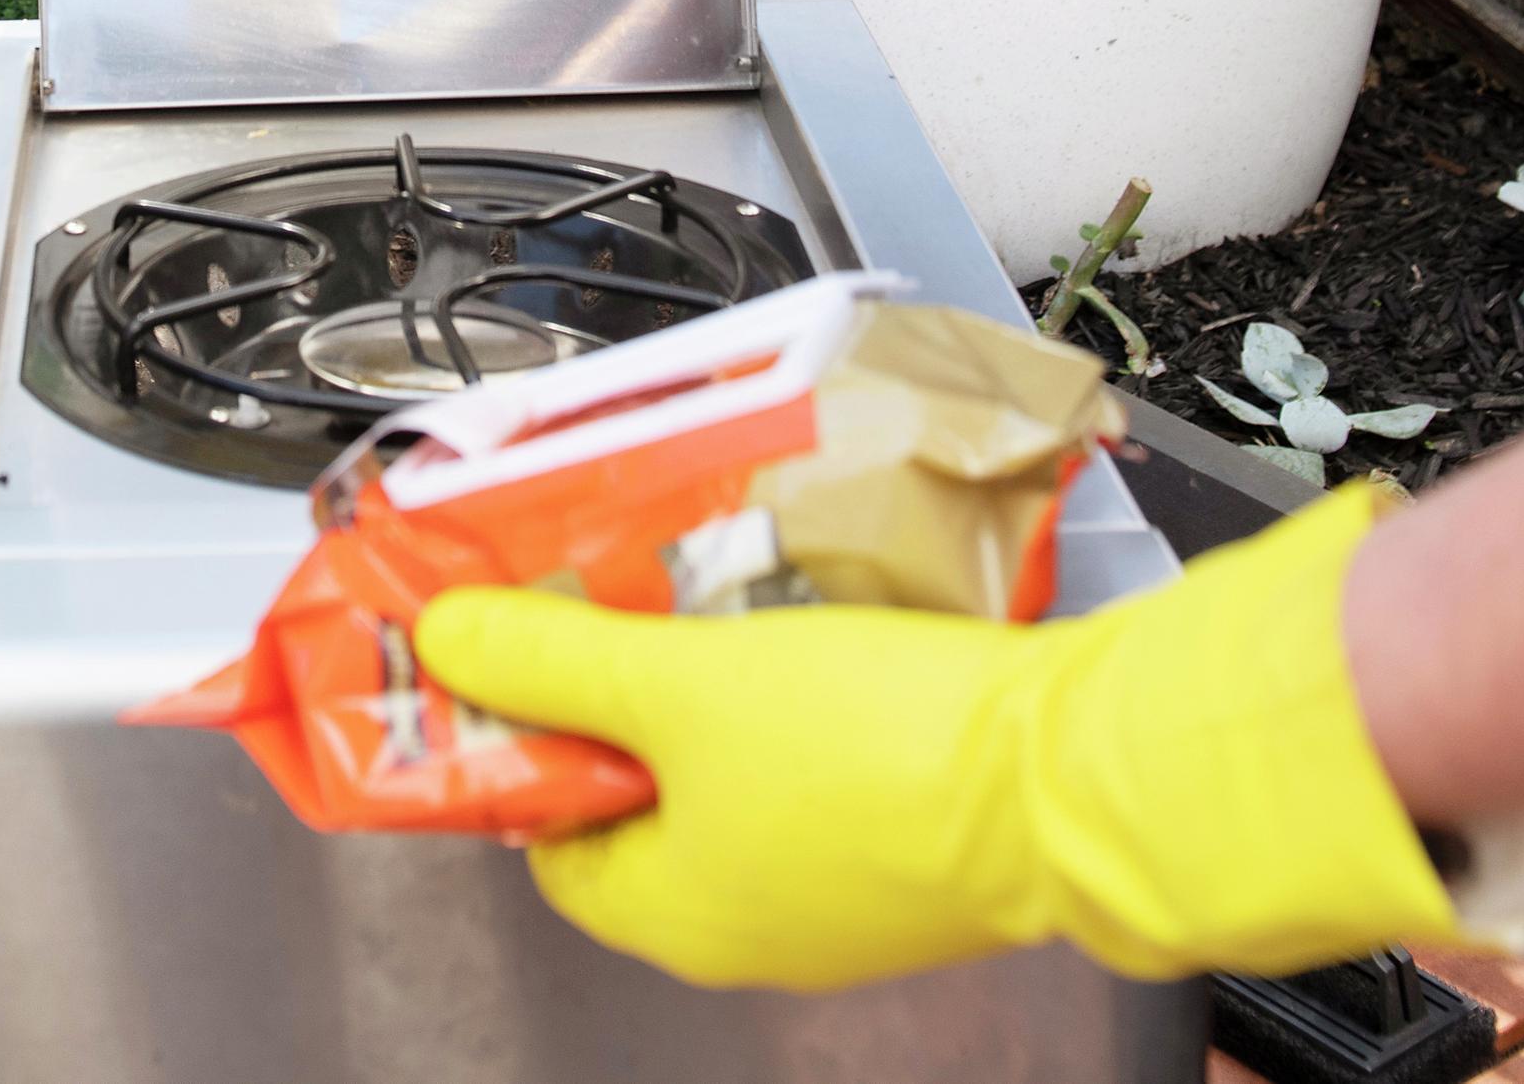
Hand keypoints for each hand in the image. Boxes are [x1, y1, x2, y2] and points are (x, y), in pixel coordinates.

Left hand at [411, 485, 1467, 989]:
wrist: (1076, 772)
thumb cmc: (881, 752)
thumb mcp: (677, 681)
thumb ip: (553, 658)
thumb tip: (446, 640)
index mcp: (672, 911)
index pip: (544, 835)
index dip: (520, 740)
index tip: (514, 655)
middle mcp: (754, 926)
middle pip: (639, 800)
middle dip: (623, 699)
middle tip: (613, 603)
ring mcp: (845, 895)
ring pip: (736, 779)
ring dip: (714, 692)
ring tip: (708, 598)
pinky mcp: (920, 847)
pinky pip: (824, 772)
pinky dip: (801, 705)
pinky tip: (806, 631)